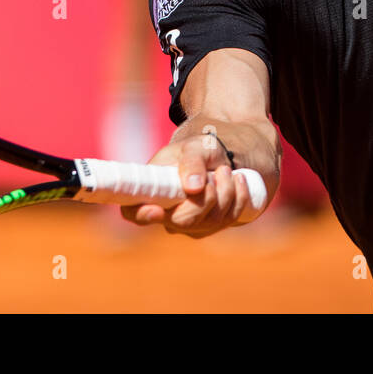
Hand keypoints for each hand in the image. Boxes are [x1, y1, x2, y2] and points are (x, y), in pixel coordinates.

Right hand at [121, 131, 256, 237]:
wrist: (221, 155)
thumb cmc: (199, 149)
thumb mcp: (195, 147)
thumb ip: (192, 162)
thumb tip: (193, 187)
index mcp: (151, 192)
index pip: (133, 212)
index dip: (141, 215)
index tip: (156, 210)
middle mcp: (167, 214)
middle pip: (182, 222)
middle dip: (205, 197)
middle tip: (219, 172)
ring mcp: (190, 225)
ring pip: (210, 221)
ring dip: (226, 192)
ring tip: (226, 170)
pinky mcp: (211, 226)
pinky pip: (229, 220)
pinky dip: (239, 197)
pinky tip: (239, 180)